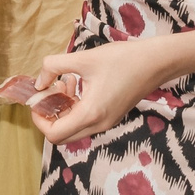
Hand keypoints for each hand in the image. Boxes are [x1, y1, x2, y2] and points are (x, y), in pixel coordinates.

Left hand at [29, 31, 194, 143]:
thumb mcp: (83, 58)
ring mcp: (107, 122)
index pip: (54, 135)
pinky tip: (78, 84)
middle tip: (50, 90)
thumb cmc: (122, 59)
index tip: (37, 99)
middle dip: (50, 115)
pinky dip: (75, 107)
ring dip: (63, 109)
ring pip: (74, 128)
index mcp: (91, 114)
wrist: (157, 62)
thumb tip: (38, 81)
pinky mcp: (112, 116)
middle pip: (62, 136)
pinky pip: (86, 120)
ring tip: (66, 82)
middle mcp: (99, 124)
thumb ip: (54, 67)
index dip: (39, 120)